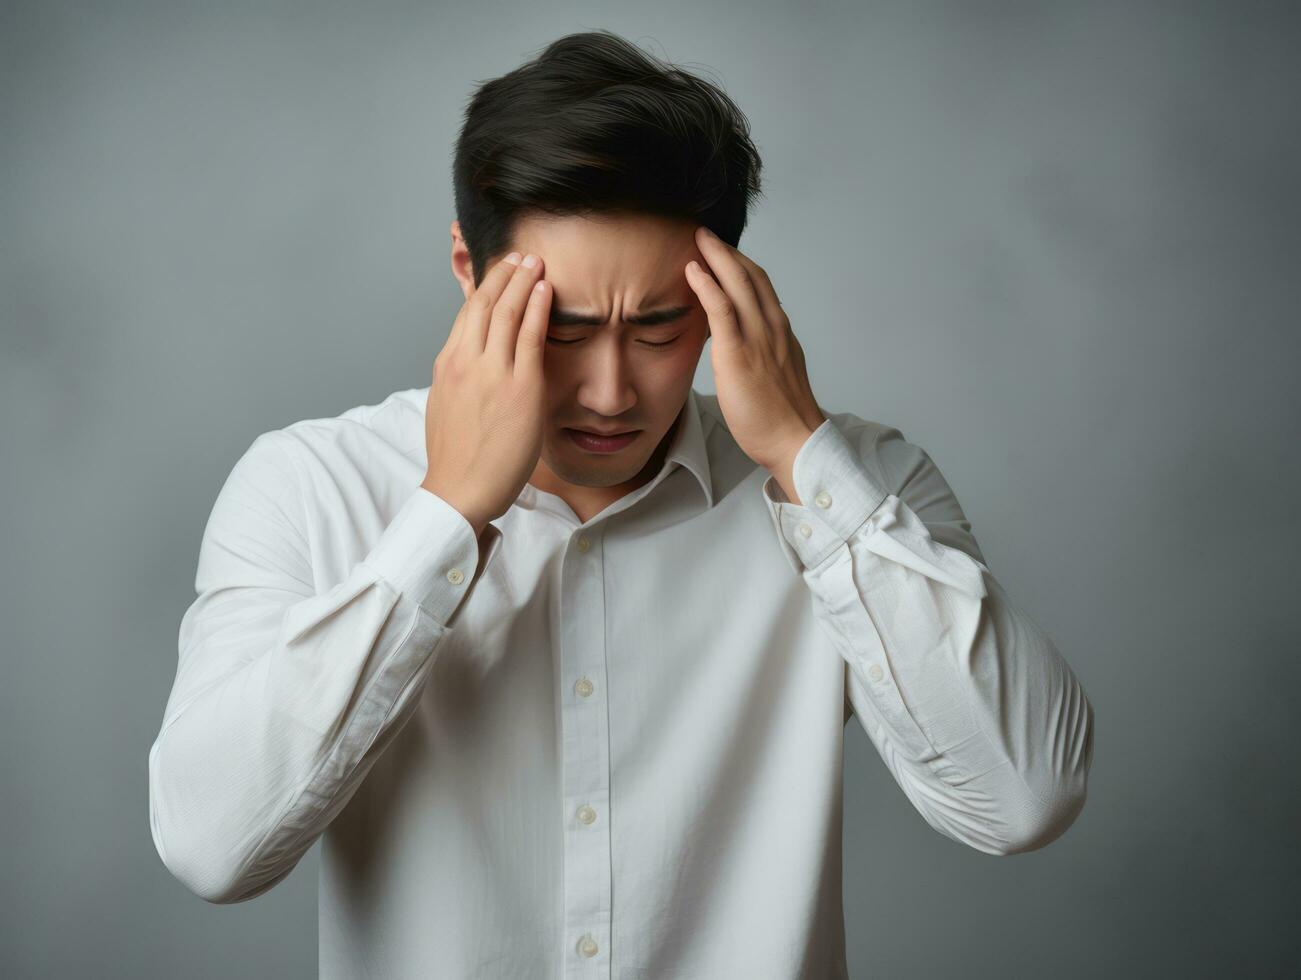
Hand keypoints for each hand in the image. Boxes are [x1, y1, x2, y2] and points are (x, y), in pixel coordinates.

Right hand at [421, 252, 551, 536]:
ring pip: (507, 311)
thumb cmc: (457, 459)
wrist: (460, 490)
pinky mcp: (520, 387)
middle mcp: (467, 361)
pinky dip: (538, 307)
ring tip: (536, 261)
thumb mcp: (447, 406)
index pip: (467, 313)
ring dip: (523, 280)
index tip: (500, 272)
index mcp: (448, 364)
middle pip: (485, 303)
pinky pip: (531, 336)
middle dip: (505, 273)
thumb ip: (461, 380)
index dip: (485, 287)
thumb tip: (472, 367)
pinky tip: (547, 290)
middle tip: (521, 254)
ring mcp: (493, 372)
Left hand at [684, 226, 826, 499]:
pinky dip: (707, 284)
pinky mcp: (739, 352)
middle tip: (705, 233)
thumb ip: (760, 356)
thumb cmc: (780, 419)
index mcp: (780, 333)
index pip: (761, 287)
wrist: (793, 441)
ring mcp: (758, 337)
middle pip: (750, 275)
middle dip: (726, 251)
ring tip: (697, 239)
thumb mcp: (773, 377)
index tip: (723, 252)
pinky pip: (722, 308)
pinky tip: (693, 269)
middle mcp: (772, 327)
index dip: (741, 265)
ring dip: (716, 256)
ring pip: (738, 283)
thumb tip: (742, 351)